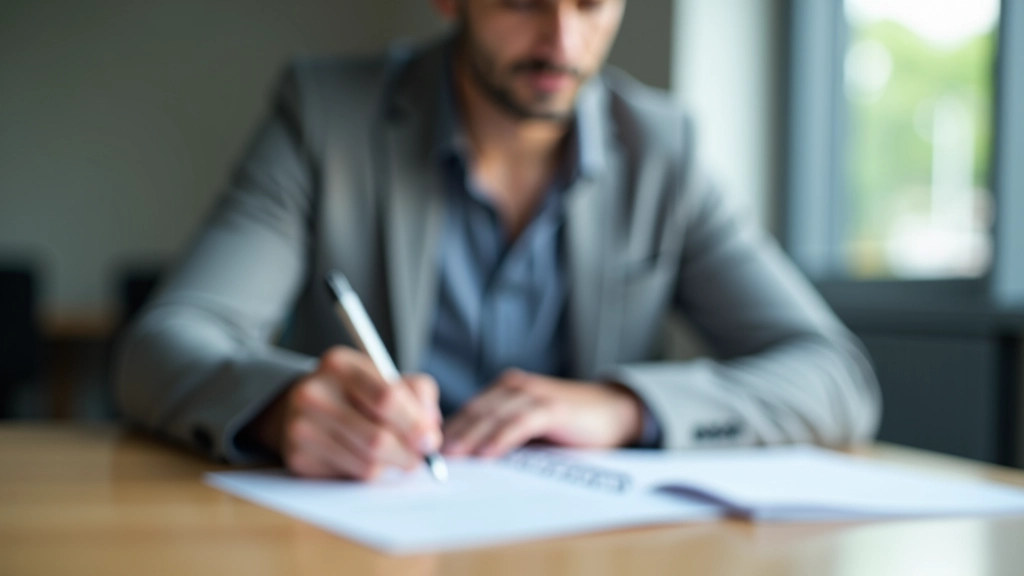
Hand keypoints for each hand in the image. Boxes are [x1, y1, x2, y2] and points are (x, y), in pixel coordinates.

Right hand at [247, 346, 441, 479]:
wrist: (300, 407)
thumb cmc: (354, 394)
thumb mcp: (384, 378)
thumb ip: (417, 393)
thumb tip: (430, 429)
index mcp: (340, 365)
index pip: (386, 398)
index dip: (415, 424)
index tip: (430, 440)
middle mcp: (315, 393)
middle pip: (377, 437)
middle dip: (408, 454)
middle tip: (419, 459)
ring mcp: (301, 426)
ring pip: (367, 463)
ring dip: (390, 466)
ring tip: (396, 458)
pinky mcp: (297, 457)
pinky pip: (350, 476)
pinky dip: (368, 473)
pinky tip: (366, 459)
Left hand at [441, 369, 643, 458]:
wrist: (616, 412)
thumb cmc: (570, 427)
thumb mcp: (530, 431)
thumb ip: (504, 438)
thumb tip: (469, 462)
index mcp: (505, 391)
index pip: (468, 411)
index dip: (447, 431)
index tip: (426, 454)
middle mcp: (515, 387)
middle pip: (474, 412)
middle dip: (451, 435)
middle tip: (428, 458)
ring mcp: (534, 394)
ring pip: (493, 415)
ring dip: (470, 437)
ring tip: (451, 458)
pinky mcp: (553, 407)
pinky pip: (520, 422)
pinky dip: (501, 438)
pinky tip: (487, 454)